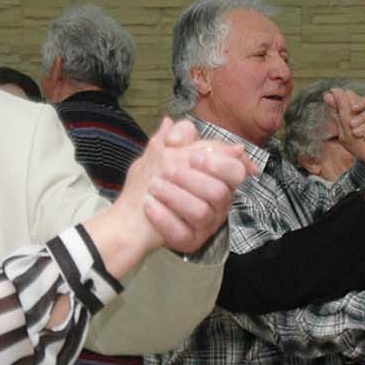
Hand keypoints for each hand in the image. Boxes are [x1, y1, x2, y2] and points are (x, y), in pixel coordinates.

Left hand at [93, 119, 249, 272]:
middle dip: (192, 179)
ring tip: (153, 186)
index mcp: (217, 179)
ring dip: (175, 196)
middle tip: (167, 171)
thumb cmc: (150, 181)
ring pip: (202, 212)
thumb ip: (171, 136)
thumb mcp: (159, 153)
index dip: (219, 163)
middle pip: (219, 192)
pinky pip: (182, 233)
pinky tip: (149, 206)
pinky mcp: (190, 241)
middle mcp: (217, 204)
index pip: (236, 171)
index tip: (194, 157)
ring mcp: (205, 225)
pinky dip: (164, 218)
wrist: (128, 216)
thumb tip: (172, 122)